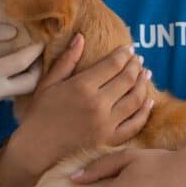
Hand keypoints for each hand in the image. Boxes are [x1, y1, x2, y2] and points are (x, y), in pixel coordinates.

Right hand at [0, 21, 42, 115]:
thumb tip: (14, 33)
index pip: (20, 63)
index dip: (34, 51)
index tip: (42, 40)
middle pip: (29, 85)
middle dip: (39, 68)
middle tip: (40, 53)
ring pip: (18, 91)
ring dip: (26, 75)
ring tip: (27, 57)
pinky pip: (6, 93)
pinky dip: (13, 80)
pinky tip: (10, 66)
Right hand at [10, 34, 153, 177]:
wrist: (36, 149)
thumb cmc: (39, 114)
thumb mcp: (48, 83)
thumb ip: (67, 60)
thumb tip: (81, 37)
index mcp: (82, 87)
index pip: (113, 65)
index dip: (124, 54)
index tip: (128, 49)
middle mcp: (98, 104)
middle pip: (128, 79)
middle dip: (135, 66)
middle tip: (138, 60)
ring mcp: (107, 124)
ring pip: (136, 100)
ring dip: (143, 84)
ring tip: (145, 75)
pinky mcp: (110, 140)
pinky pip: (135, 124)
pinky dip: (145, 111)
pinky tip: (149, 101)